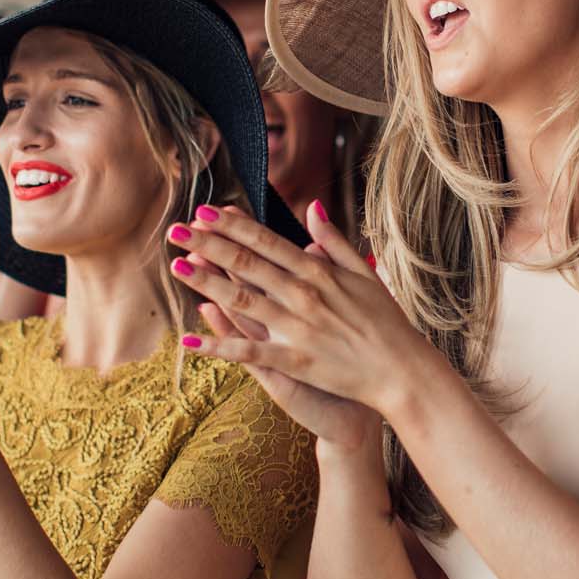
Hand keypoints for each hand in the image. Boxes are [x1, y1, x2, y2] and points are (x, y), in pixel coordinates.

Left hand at [167, 200, 432, 426]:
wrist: (402, 370)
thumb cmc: (386, 322)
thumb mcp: (364, 273)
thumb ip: (334, 241)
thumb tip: (311, 208)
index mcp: (319, 271)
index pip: (266, 241)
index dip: (233, 226)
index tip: (206, 212)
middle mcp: (304, 294)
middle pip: (247, 265)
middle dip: (208, 245)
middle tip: (176, 230)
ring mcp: (298, 328)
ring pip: (242, 302)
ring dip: (206, 283)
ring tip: (176, 267)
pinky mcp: (295, 361)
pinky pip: (249, 353)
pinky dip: (218, 347)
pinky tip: (189, 341)